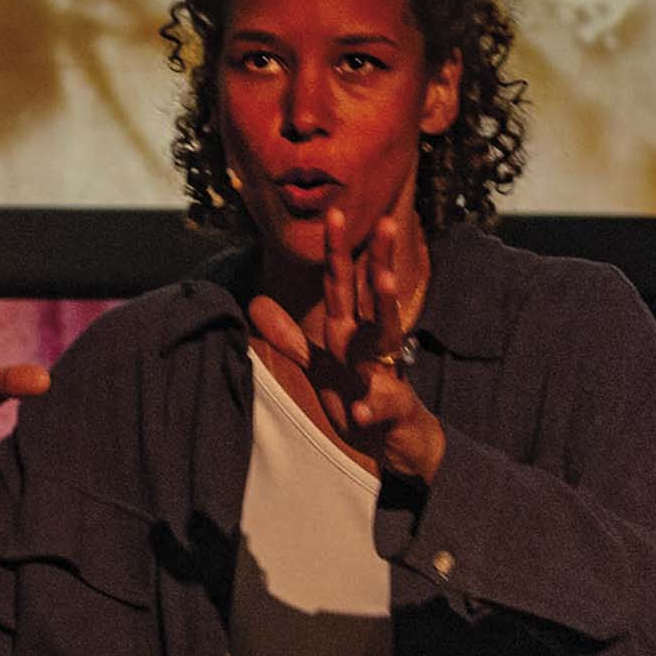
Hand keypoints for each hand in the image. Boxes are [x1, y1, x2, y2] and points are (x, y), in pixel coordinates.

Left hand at [247, 201, 444, 485]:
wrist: (399, 442)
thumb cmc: (360, 396)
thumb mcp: (321, 367)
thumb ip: (291, 339)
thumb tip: (255, 304)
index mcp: (349, 333)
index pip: (341, 286)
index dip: (335, 252)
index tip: (333, 213)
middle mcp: (371, 345)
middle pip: (374, 295)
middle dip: (379, 258)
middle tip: (385, 222)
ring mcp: (386, 373)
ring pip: (387, 337)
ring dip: (387, 307)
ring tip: (386, 281)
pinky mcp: (395, 409)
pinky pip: (385, 404)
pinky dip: (374, 405)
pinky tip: (363, 407)